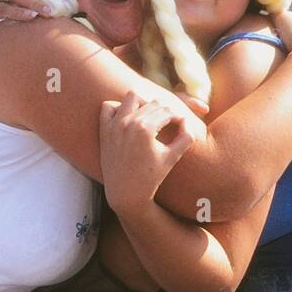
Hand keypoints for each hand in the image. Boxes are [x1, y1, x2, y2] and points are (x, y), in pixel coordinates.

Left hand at [100, 92, 197, 214]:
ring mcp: (114, 125)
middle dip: (165, 111)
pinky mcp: (104, 129)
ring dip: (143, 103)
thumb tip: (186, 121)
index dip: (178, 117)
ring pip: (132, 96)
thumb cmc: (151, 177)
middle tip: (171, 124)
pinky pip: (108, 106)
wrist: (125, 194)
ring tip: (150, 117)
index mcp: (146, 128)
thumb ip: (186, 137)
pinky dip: (118, 108)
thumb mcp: (172, 157)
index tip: (182, 125)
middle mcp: (128, 123)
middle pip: (153, 103)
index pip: (168, 111)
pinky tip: (128, 119)